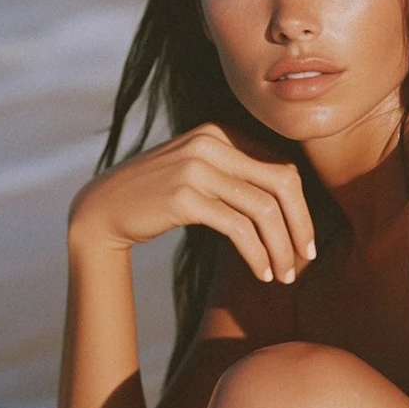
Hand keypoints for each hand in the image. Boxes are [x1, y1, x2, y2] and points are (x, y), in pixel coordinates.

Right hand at [69, 123, 314, 282]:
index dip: (301, 207)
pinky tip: (262, 272)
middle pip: (282, 182)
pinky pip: (238, 228)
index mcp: (219, 133)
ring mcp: (196, 167)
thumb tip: (290, 203)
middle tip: (305, 258)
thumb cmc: (157, 196)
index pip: (280, 167)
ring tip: (284, 274)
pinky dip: (257, 254)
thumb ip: (235, 175)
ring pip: (263, 208)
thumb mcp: (198, 172)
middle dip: (301, 224)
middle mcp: (211, 143)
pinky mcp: (184, 197)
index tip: (304, 240)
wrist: (103, 207)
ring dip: (280, 247)